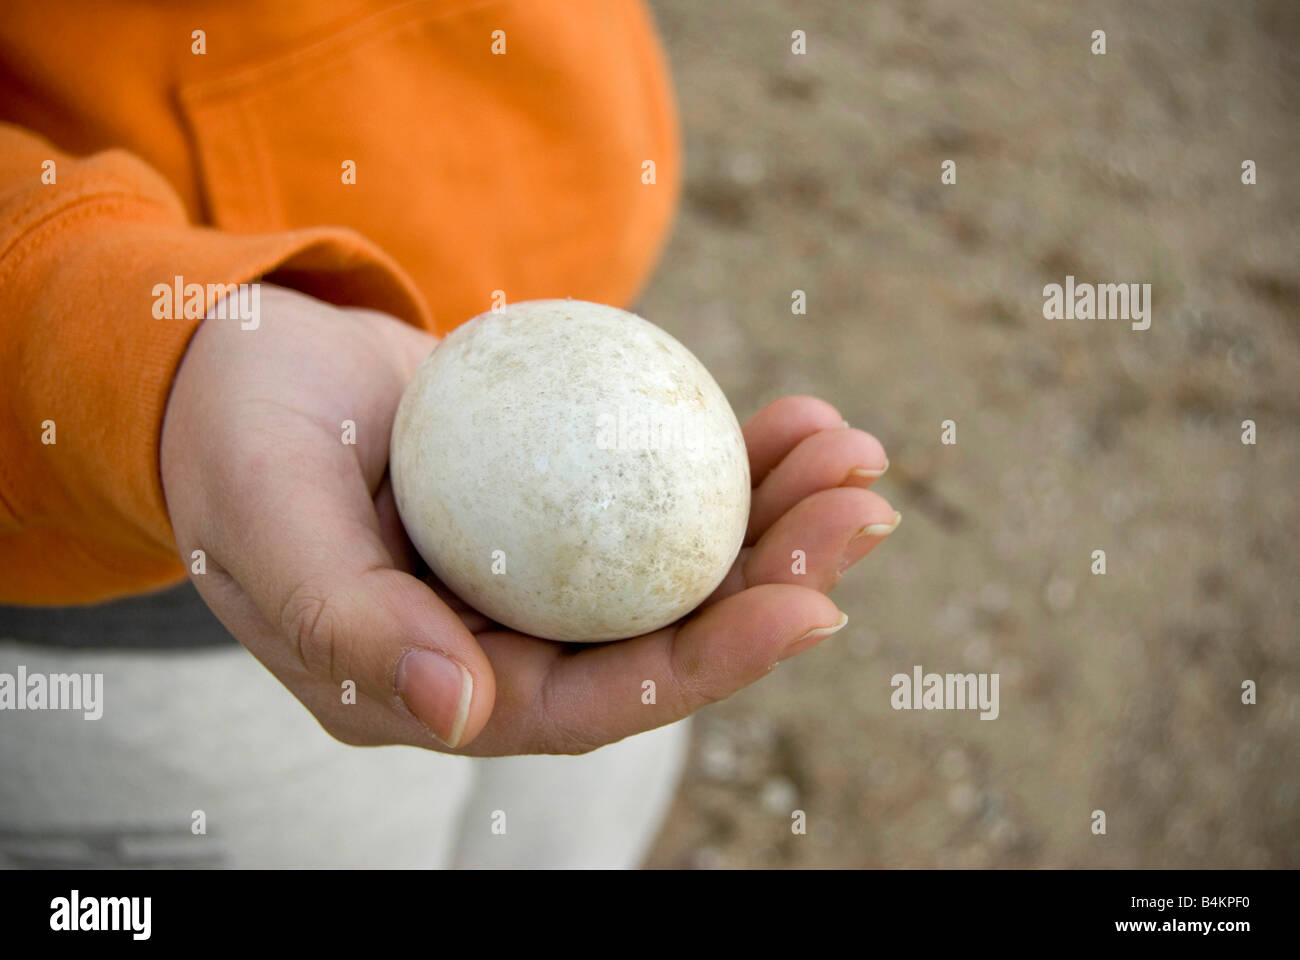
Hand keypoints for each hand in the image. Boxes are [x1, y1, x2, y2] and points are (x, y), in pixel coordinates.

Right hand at [160, 285, 897, 754]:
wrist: (237, 359)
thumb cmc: (236, 436)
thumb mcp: (267, 520)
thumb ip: (344, 620)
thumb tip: (457, 710)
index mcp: (438, 686)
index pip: (596, 703)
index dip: (710, 664)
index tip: (810, 604)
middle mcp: (501, 643)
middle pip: (665, 636)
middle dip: (778, 583)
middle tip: (865, 508)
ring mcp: (536, 574)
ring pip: (678, 567)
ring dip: (776, 519)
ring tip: (853, 454)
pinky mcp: (558, 504)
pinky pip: (655, 494)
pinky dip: (727, 461)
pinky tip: (794, 421)